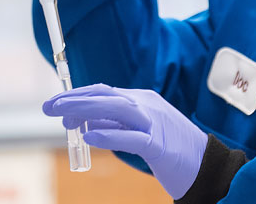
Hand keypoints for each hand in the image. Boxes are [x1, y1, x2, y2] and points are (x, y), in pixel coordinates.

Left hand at [44, 84, 207, 199]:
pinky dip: (109, 135)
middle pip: (107, 96)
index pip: (104, 91)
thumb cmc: (172, 149)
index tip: (54, 102)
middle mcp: (147, 106)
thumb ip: (117, 125)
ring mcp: (154, 123)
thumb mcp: (141, 131)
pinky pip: (131, 137)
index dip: (77, 94)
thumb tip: (87, 122)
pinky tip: (89, 137)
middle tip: (48, 107)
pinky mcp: (159, 145)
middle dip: (75, 99)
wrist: (206, 165)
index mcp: (143, 101)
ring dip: (87, 110)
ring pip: (117, 109)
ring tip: (63, 116)